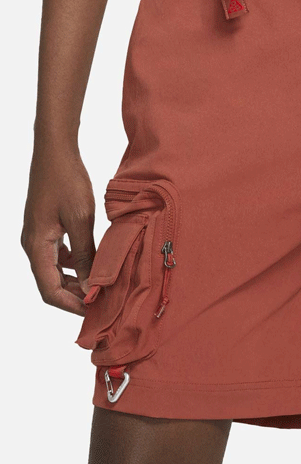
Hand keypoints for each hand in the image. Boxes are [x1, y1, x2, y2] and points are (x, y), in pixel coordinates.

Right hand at [21, 144, 95, 315]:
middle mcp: (33, 245)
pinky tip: (95, 263)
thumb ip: (86, 254)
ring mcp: (38, 237)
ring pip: (55, 271)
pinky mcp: (46, 228)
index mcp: (37, 246)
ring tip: (102, 286)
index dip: (72, 306)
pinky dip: (76, 265)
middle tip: (104, 303)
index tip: (94, 313)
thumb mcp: (81, 220)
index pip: (49, 290)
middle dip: (76, 296)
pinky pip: (59, 256)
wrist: (55, 151)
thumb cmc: (67, 181)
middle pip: (51, 284)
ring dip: (77, 281)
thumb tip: (92, 284)